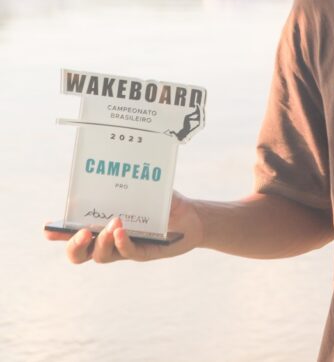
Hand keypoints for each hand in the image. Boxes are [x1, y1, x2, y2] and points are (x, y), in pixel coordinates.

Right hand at [43, 191, 202, 263]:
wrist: (194, 216)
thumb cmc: (164, 201)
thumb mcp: (145, 188)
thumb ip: (129, 184)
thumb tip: (113, 170)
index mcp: (102, 223)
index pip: (73, 232)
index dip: (59, 233)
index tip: (47, 228)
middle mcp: (109, 239)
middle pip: (79, 254)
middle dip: (73, 245)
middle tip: (82, 232)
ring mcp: (125, 248)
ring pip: (101, 256)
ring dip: (102, 242)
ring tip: (112, 224)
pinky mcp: (144, 253)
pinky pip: (128, 253)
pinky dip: (123, 242)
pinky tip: (122, 231)